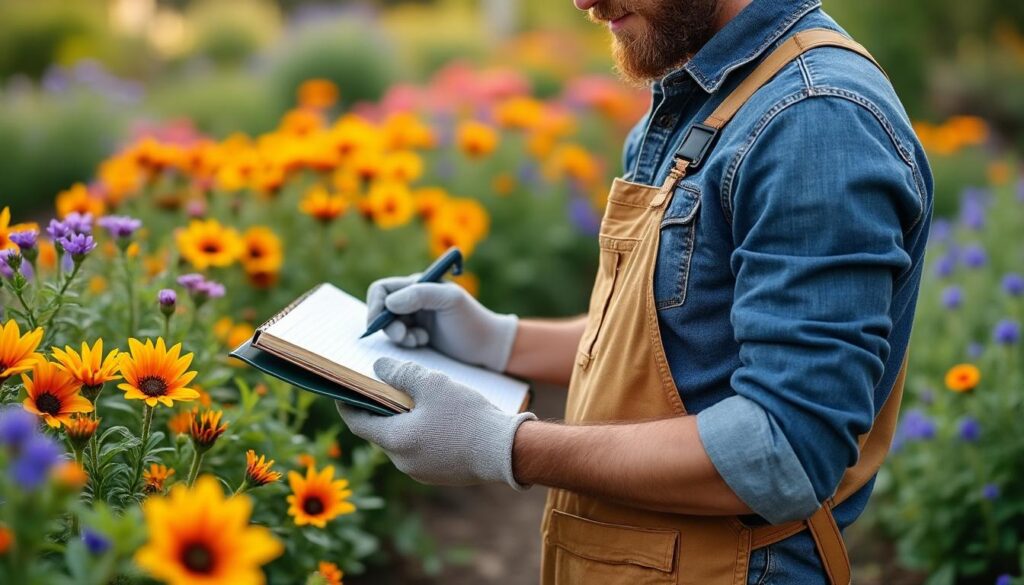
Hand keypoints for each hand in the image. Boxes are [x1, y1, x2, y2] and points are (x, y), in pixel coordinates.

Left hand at [336, 357, 536, 487]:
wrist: (507, 451)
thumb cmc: (467, 416)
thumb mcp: (433, 384)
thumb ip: (402, 374)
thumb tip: (379, 367)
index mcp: (395, 441)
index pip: (357, 422)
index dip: (347, 404)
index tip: (341, 390)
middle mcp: (403, 462)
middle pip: (380, 431)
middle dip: (379, 409)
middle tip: (382, 387)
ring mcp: (421, 472)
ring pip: (402, 441)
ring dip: (402, 421)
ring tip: (414, 398)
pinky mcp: (440, 474)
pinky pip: (421, 450)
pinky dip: (420, 433)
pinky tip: (436, 417)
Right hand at [366, 274, 518, 371]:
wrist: (488, 346)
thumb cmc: (473, 320)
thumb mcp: (450, 301)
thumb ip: (420, 295)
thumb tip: (389, 302)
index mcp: (419, 284)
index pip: (382, 289)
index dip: (375, 304)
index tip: (379, 321)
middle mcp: (413, 298)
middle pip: (381, 308)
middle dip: (387, 324)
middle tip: (402, 336)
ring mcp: (414, 317)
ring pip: (388, 325)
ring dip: (398, 335)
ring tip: (419, 340)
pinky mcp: (416, 334)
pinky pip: (398, 338)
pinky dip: (406, 342)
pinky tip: (424, 342)